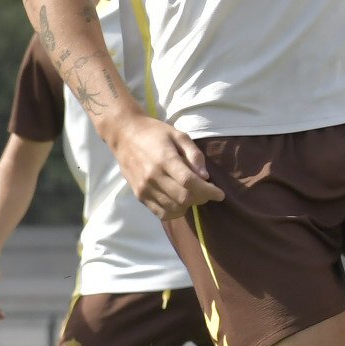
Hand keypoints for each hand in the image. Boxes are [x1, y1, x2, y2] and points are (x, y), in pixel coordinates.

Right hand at [109, 111, 223, 217]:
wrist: (124, 134)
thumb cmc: (154, 133)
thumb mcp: (178, 135)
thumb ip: (194, 154)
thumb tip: (205, 176)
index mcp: (164, 159)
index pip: (190, 183)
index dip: (209, 191)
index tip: (220, 194)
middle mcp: (153, 176)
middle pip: (184, 198)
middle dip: (202, 198)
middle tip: (207, 192)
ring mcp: (144, 188)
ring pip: (174, 208)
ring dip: (189, 205)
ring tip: (192, 194)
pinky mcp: (139, 195)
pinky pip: (161, 213)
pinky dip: (175, 211)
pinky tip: (179, 201)